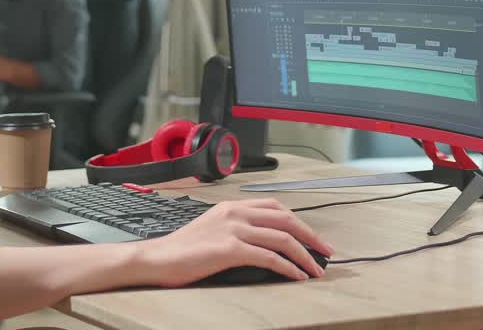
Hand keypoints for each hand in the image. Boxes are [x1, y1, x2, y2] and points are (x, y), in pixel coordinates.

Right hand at [134, 199, 333, 286]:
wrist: (156, 258)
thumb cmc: (182, 249)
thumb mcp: (212, 229)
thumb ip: (236, 228)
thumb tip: (264, 243)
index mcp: (232, 206)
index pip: (276, 207)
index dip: (299, 222)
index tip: (313, 237)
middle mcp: (235, 212)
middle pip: (286, 219)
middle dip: (310, 236)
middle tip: (325, 252)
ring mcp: (233, 229)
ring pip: (282, 237)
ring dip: (304, 255)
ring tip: (316, 270)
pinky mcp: (229, 249)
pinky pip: (269, 257)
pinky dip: (288, 267)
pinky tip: (296, 276)